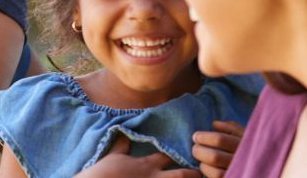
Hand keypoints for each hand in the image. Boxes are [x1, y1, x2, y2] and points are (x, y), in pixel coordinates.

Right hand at [75, 136, 200, 177]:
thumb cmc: (104, 172)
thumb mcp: (113, 156)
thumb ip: (122, 145)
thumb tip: (124, 133)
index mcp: (147, 164)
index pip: (168, 156)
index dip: (180, 155)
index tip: (189, 153)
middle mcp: (155, 177)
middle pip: (182, 174)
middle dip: (194, 174)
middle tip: (202, 172)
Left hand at [192, 121, 244, 177]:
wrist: (258, 167)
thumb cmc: (249, 148)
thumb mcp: (244, 135)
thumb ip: (231, 128)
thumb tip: (214, 124)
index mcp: (246, 145)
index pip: (219, 140)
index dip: (203, 137)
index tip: (196, 136)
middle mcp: (244, 161)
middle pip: (214, 157)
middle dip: (199, 151)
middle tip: (195, 148)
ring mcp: (240, 172)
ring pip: (216, 173)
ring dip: (204, 165)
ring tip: (202, 160)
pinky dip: (209, 173)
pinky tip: (208, 169)